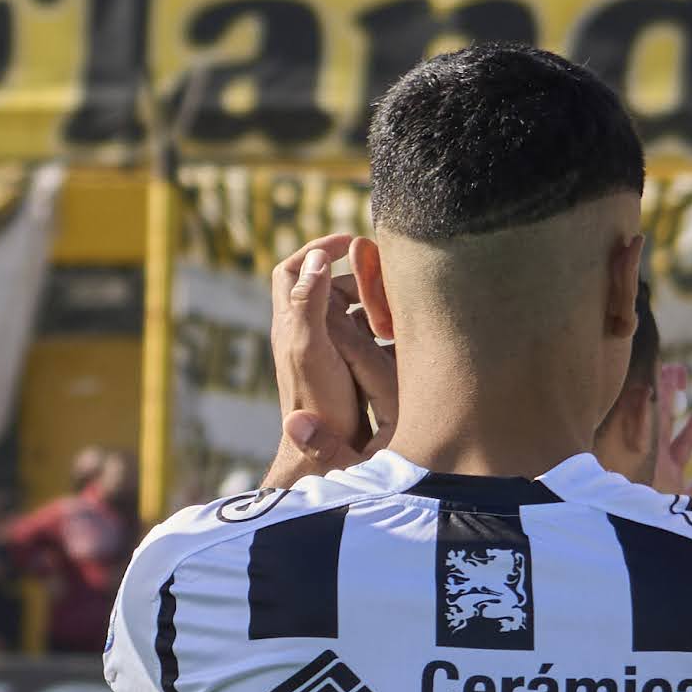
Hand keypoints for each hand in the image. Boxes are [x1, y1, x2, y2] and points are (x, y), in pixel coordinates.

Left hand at [268, 234, 393, 471]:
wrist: (324, 451)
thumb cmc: (317, 400)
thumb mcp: (312, 347)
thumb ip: (309, 303)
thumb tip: (315, 258)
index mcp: (291, 323)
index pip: (292, 270)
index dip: (316, 248)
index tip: (349, 240)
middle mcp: (304, 333)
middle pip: (324, 287)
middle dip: (354, 276)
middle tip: (384, 276)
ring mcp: (324, 352)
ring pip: (346, 311)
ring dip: (369, 302)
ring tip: (397, 304)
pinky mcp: (342, 369)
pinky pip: (360, 335)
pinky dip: (378, 327)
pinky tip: (400, 331)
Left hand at [589, 355, 691, 505]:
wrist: (629, 538)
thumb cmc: (624, 499)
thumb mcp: (630, 458)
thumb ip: (638, 423)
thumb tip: (644, 386)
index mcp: (641, 448)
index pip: (652, 409)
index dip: (661, 387)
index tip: (670, 365)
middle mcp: (653, 461)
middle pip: (666, 421)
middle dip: (675, 395)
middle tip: (681, 371)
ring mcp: (666, 481)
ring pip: (686, 446)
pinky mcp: (679, 503)